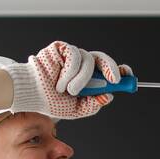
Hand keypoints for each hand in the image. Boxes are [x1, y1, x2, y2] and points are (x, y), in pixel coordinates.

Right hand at [4, 41, 128, 118]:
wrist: (31, 94)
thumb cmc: (49, 100)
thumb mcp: (75, 110)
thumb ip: (92, 104)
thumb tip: (108, 96)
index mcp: (88, 79)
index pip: (108, 71)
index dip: (120, 72)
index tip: (128, 77)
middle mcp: (82, 66)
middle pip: (104, 60)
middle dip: (112, 69)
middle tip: (113, 80)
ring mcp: (73, 56)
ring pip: (89, 60)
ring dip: (82, 79)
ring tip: (69, 90)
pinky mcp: (62, 48)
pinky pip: (75, 56)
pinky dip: (70, 72)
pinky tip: (60, 81)